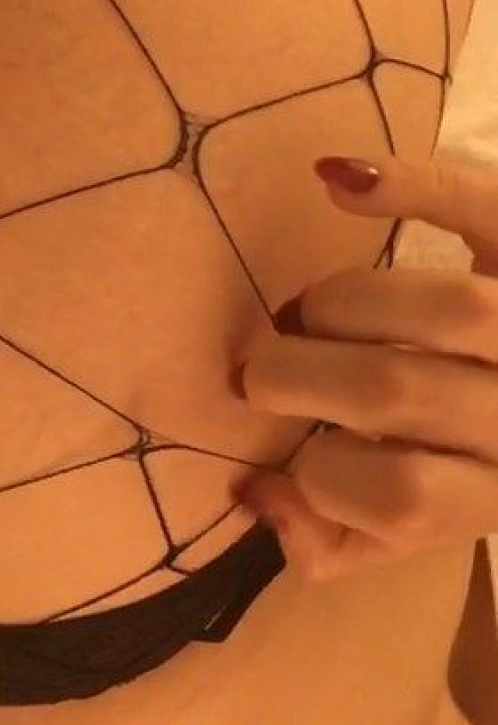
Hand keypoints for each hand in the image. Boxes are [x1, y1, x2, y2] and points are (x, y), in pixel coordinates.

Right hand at [230, 150, 497, 582]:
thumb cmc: (479, 461)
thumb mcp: (423, 530)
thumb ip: (339, 543)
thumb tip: (251, 494)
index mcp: (497, 493)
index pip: (401, 494)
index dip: (317, 476)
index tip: (288, 453)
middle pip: (397, 390)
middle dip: (297, 375)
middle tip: (261, 370)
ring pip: (444, 306)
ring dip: (341, 303)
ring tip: (311, 312)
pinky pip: (472, 203)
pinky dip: (402, 183)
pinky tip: (334, 181)